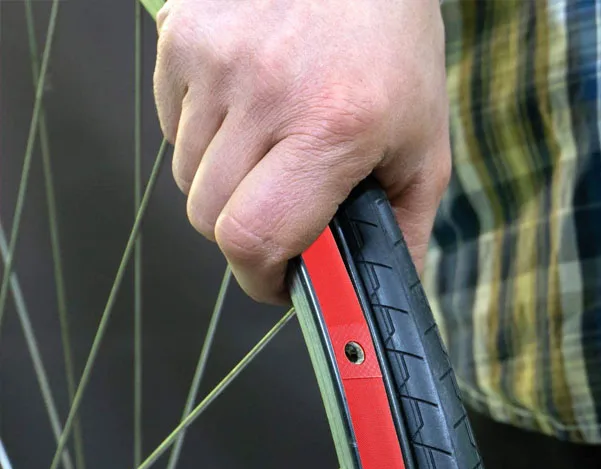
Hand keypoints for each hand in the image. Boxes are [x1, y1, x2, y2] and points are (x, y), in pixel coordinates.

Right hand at [154, 0, 450, 302]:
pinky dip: (203, 138)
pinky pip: (172, 127)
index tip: (277, 282)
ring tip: (272, 152)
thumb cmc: (395, 52)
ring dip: (225, 187)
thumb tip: (379, 296)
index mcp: (331, 127)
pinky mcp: (182, 35)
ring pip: (187, 177)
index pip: (253, 238)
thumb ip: (400, 232)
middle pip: (209, 219)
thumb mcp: (422, 150)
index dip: (260, 278)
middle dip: (246, 237)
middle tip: (281, 218)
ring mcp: (215, 58)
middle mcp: (265, 90)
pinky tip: (248, 112)